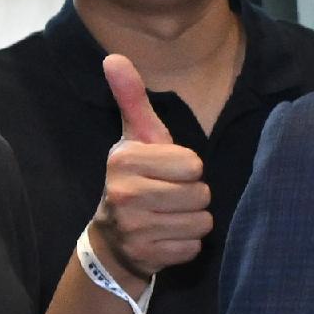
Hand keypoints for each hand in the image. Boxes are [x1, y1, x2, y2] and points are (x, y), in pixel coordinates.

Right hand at [88, 55, 212, 283]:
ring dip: (192, 220)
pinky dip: (186, 244)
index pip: (193, 164)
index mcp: (124, 161)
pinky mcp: (147, 256)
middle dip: (192, 195)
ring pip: (201, 222)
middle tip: (169, 196)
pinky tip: (166, 236)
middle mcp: (124, 195)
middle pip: (201, 194)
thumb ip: (131, 99)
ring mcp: (134, 229)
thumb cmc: (135, 178)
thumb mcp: (135, 137)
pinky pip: (193, 248)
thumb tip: (113, 56)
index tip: (166, 171)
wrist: (112, 236)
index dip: (187, 168)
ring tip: (168, 216)